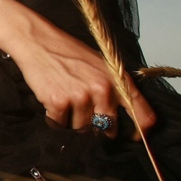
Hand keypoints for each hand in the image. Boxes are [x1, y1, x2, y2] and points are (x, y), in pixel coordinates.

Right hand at [8, 20, 156, 139]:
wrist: (39, 41)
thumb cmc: (69, 52)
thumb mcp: (100, 65)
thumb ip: (114, 89)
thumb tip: (120, 119)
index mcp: (117, 79)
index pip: (141, 112)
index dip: (141, 130)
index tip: (135, 138)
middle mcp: (102, 89)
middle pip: (108, 128)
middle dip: (98, 126)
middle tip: (85, 111)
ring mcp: (81, 97)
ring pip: (82, 129)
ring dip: (73, 120)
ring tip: (66, 98)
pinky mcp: (59, 103)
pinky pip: (60, 125)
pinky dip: (55, 118)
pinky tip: (53, 100)